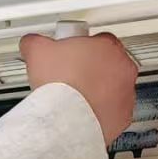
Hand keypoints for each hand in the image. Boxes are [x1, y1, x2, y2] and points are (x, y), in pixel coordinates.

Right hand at [19, 32, 137, 144]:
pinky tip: (84, 111)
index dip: (83, 46)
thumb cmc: (59, 85)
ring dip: (100, 89)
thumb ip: (36, 41)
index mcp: (107, 46)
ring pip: (114, 87)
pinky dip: (102, 110)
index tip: (73, 54)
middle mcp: (123, 68)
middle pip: (110, 63)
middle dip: (93, 68)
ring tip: (77, 96)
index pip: (99, 39)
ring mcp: (126, 93)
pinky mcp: (123, 116)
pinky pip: (114, 110)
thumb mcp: (37, 50)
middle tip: (73, 74)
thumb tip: (31, 43)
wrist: (66, 120)